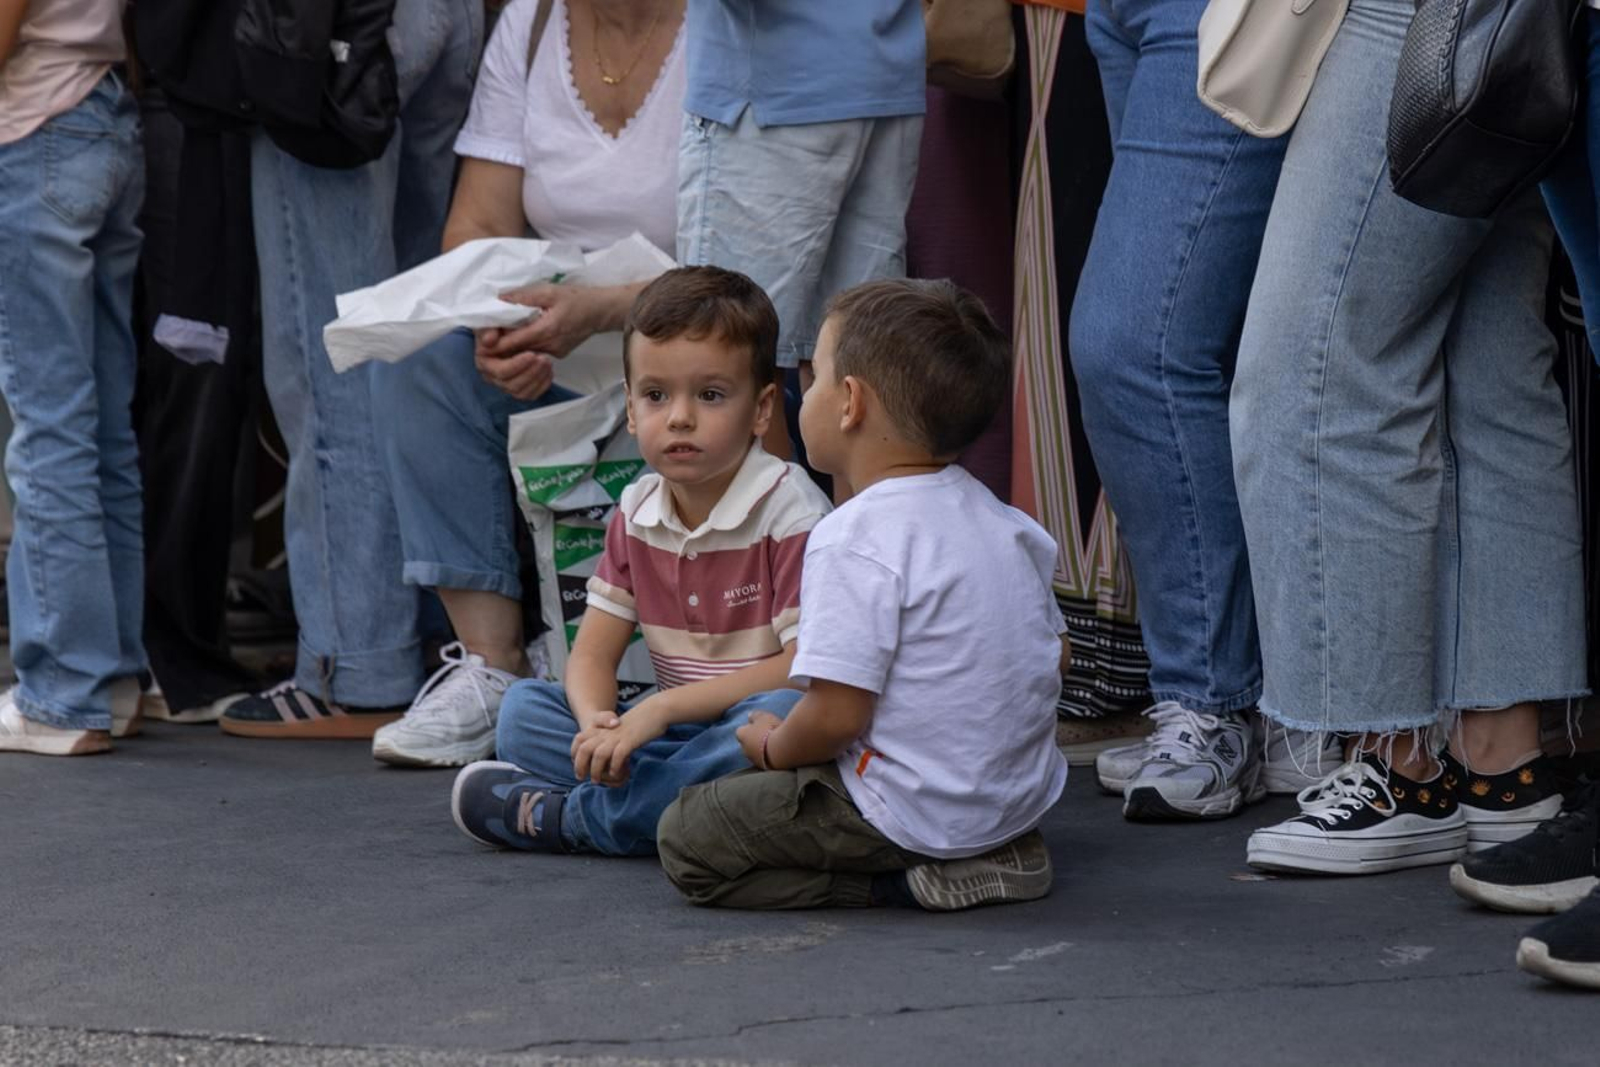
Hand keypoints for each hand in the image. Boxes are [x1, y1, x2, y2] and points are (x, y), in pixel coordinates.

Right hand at [474, 325, 555, 399]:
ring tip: (548, 362)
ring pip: (521, 392)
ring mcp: (505, 385)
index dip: (517, 365)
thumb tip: (489, 340)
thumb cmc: (503, 326)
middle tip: (544, 358)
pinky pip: (530, 395)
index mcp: (484, 361)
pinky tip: (548, 372)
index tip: (532, 354)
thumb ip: (489, 329)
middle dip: (530, 372)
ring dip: (537, 378)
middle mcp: (491, 377)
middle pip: (511, 384)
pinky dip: (542, 385)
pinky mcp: (518, 389)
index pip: (501, 371)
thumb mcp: (494, 322)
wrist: (513, 332)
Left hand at [496, 283, 611, 358]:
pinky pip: (536, 352)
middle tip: (488, 334)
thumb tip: (500, 299)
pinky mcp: (558, 354)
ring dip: (513, 345)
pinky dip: (526, 345)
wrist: (602, 311)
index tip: (484, 335)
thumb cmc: (578, 298)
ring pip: (525, 353)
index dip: (496, 340)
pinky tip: (523, 335)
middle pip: (516, 351)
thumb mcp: (549, 291)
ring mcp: (554, 353)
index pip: (512, 342)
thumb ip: (523, 296)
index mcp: (546, 330)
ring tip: (502, 333)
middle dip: (501, 344)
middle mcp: (549, 347)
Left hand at [570, 703, 666, 785]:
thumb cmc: (640, 722)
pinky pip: (618, 754)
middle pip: (585, 749)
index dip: (574, 753)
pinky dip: (614, 766)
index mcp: (603, 728)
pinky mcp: (630, 740)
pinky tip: (616, 773)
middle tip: (582, 777)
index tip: (578, 766)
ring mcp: (618, 736)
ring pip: (599, 754)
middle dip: (580, 765)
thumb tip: (606, 756)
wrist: (656, 710)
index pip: (579, 739)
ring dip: (596, 770)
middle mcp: (607, 732)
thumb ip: (611, 739)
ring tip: (597, 780)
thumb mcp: (619, 729)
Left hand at [736, 710, 783, 769]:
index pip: (740, 731)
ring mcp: (753, 760)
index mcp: (742, 735)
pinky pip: (764, 761)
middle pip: (747, 744)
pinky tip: (778, 752)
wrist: (781, 750)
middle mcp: (744, 749)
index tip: (757, 726)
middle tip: (766, 734)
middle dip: (754, 740)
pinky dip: (768, 757)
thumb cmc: (770, 729)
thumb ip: (755, 715)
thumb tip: (749, 715)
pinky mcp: (763, 768)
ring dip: (761, 750)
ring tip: (774, 744)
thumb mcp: (763, 717)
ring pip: (755, 754)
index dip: (748, 729)